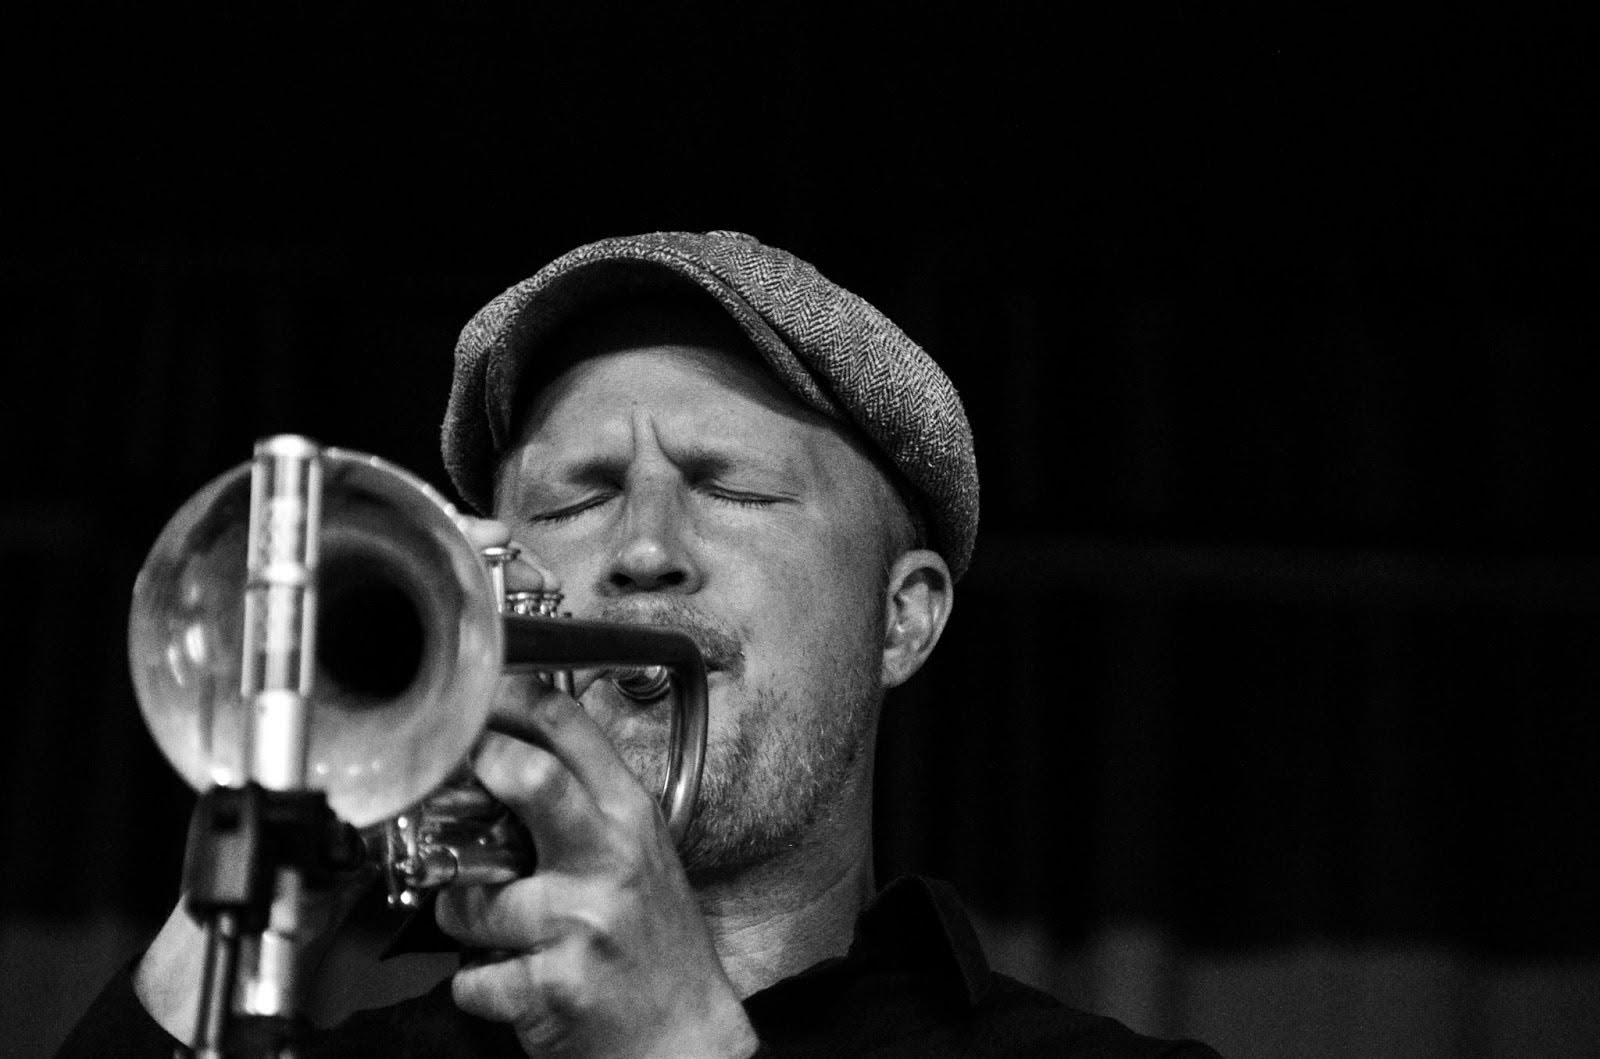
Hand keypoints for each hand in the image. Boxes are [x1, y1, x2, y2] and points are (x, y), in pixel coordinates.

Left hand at [437, 519, 757, 1057]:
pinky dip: (477, 985)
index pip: (568, 726)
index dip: (507, 698)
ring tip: (493, 928)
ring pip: (472, 898)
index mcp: (629, 814)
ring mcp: (583, 920)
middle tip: (451, 781)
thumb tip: (508, 748)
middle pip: (529, 778)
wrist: (683, 1039)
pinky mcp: (556, 984)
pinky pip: (472, 977)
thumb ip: (585, 803)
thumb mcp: (637, 852)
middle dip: (477, 770)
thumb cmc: (653, 943)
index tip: (472, 698)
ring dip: (463, 918)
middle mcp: (610, 857)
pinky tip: (511, 980)